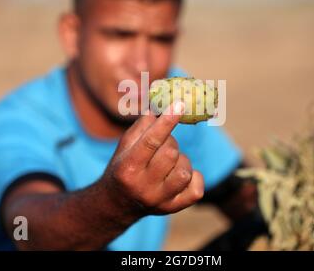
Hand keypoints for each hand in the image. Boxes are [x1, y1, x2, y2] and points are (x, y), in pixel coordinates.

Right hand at [100, 101, 204, 217]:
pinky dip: (194, 177)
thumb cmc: (123, 167)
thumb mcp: (125, 146)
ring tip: (170, 162)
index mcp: (127, 168)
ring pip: (185, 171)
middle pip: (170, 153)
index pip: (151, 141)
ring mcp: (159, 201)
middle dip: (170, 142)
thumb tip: (163, 105)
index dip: (167, 121)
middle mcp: (143, 187)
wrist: (117, 204)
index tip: (180, 104)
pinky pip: (196, 189)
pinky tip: (181, 175)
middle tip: (163, 144)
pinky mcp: (173, 208)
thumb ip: (143, 126)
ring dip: (182, 160)